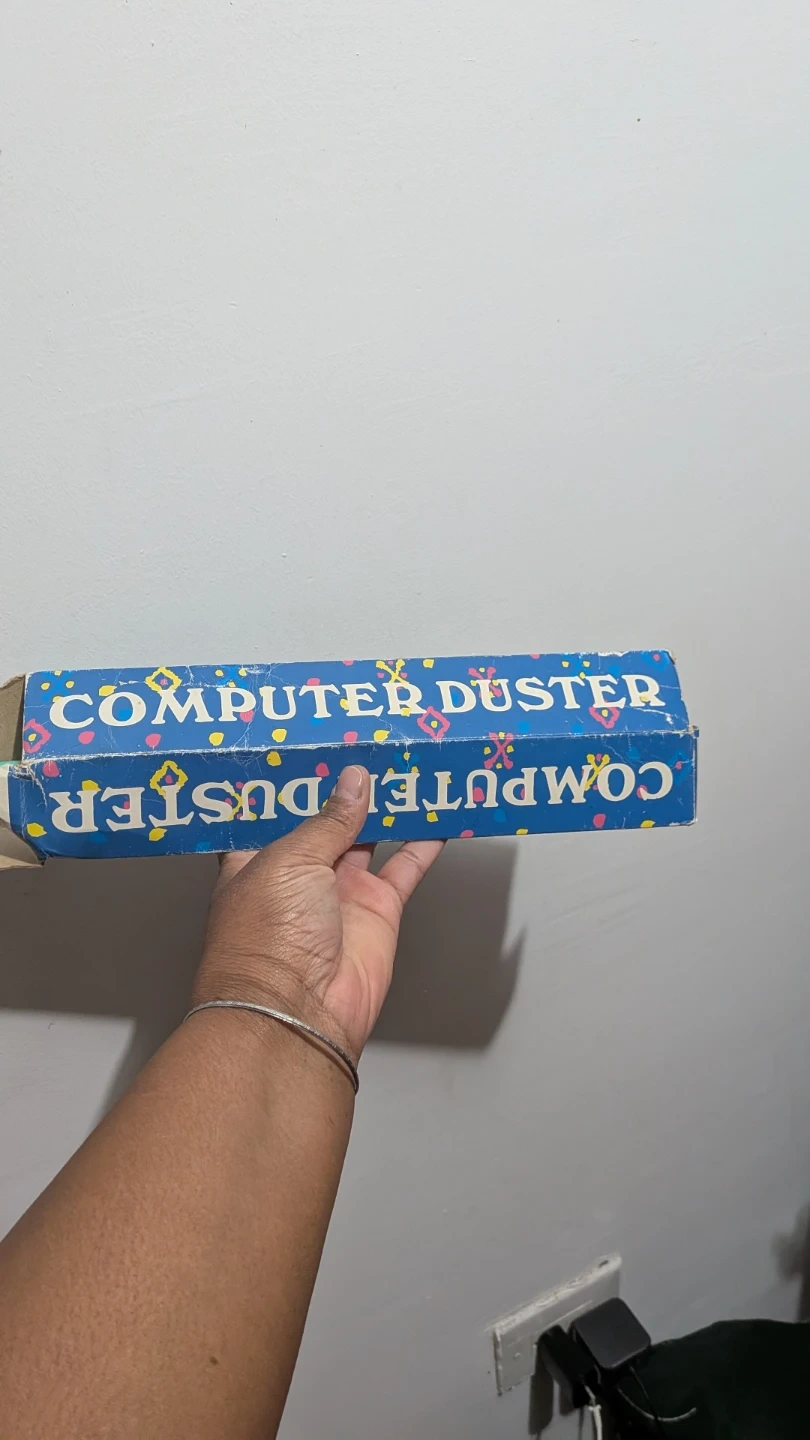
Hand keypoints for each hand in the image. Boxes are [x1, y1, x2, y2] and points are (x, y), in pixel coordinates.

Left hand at [194, 765, 443, 1060]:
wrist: (298, 1011)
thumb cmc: (265, 939)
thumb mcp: (289, 860)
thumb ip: (328, 819)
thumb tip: (353, 782)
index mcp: (257, 859)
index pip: (274, 811)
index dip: (294, 780)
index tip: (314, 744)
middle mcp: (298, 875)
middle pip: (327, 819)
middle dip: (345, 785)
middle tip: (371, 743)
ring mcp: (340, 892)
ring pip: (370, 836)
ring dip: (388, 805)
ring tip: (407, 764)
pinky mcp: (378, 911)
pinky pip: (406, 867)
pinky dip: (424, 842)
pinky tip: (439, 813)